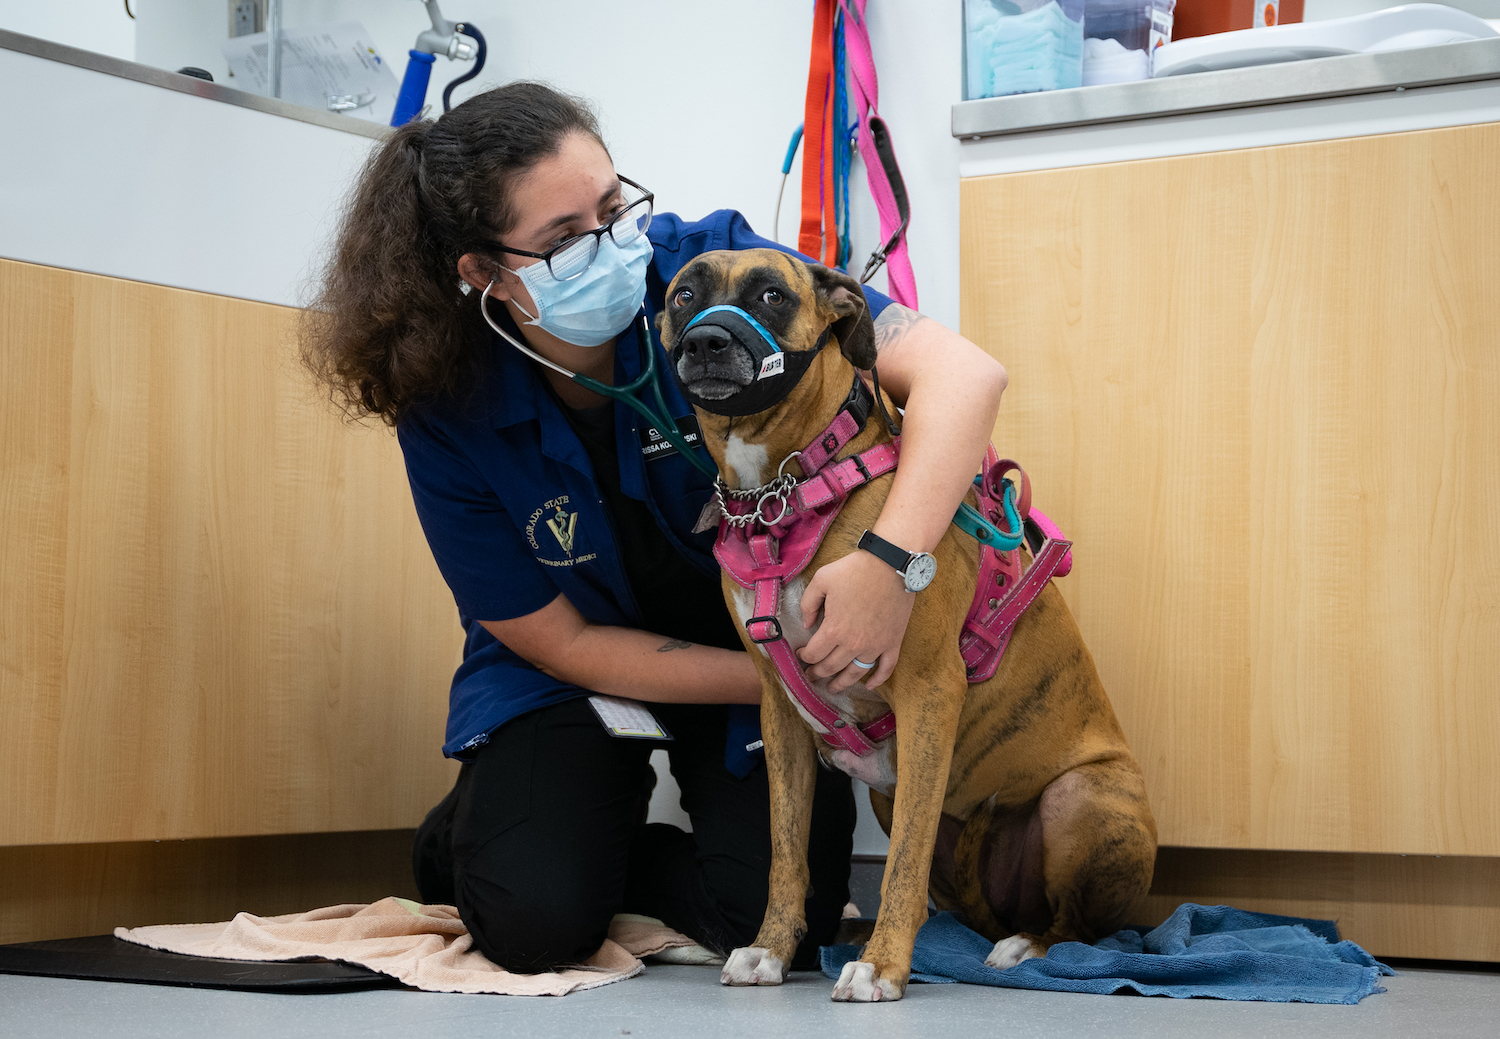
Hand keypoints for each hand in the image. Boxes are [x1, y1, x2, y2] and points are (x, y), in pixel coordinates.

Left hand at [797, 550, 913, 692]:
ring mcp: (875, 646)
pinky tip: (869, 686)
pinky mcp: (892, 643)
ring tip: (833, 688)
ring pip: (855, 673)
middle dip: (817, 673)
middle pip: (831, 667)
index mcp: (834, 630)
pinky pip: (886, 669)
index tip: (801, 654)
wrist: (891, 564)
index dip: (804, 657)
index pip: (814, 653)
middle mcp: (853, 644)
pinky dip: (877, 680)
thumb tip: (807, 624)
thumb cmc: (854, 570)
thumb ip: (808, 604)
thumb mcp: (821, 580)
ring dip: (842, 683)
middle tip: (811, 676)